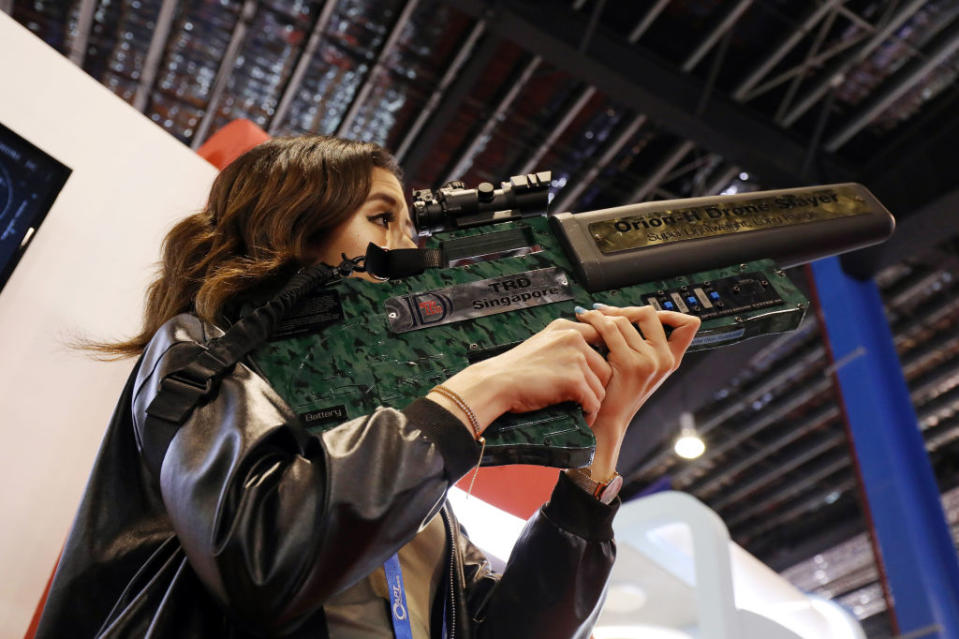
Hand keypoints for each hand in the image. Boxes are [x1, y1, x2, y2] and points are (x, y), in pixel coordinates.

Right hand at [428, 319, 612, 435]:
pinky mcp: (573, 379)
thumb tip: (588, 355)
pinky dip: (589, 412)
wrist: (496, 382)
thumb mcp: (541, 344)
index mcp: (564, 327)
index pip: (600, 337)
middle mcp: (572, 337)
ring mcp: (574, 357)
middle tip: (588, 397)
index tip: (598, 374)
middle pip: (604, 364)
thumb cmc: (515, 369)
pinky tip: (582, 417)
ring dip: (593, 400)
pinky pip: (593, 401)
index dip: (603, 357)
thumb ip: (564, 344)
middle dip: (597, 384)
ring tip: (583, 409)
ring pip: (601, 385)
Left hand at [574, 304, 699, 480]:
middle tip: (604, 313)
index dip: (670, 312)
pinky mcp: (630, 365)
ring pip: (625, 320)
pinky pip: (610, 330)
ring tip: (588, 317)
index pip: (689, 324)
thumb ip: (644, 343)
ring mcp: (650, 362)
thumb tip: (628, 310)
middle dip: (624, 310)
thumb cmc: (616, 391)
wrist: (605, 420)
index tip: (642, 315)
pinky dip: (594, 322)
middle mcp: (665, 360)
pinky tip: (585, 323)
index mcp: (671, 360)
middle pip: (650, 313)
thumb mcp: (639, 368)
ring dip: (603, 316)